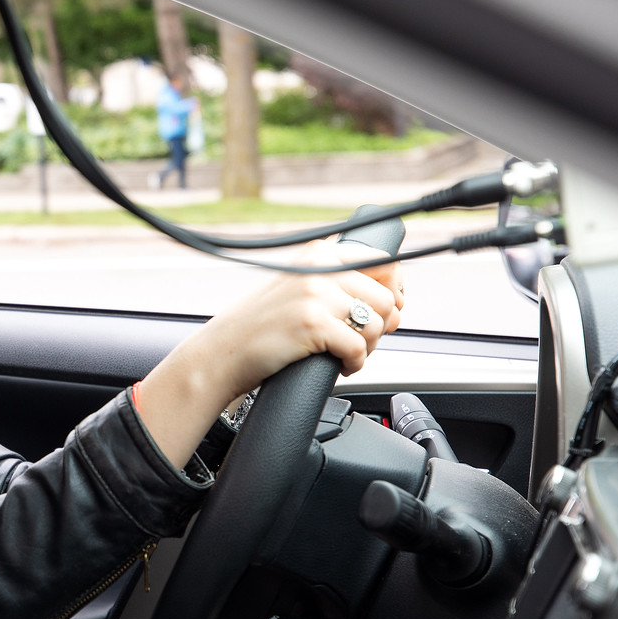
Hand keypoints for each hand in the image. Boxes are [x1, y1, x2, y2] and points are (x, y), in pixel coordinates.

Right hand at [133, 241, 401, 466]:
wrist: (222, 353)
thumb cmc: (261, 327)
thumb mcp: (299, 287)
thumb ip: (338, 283)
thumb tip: (395, 303)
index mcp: (319, 253)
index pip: (384, 260)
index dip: (394, 290)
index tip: (389, 311)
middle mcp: (319, 267)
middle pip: (385, 299)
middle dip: (380, 327)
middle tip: (358, 342)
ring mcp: (314, 294)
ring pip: (377, 325)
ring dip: (367, 347)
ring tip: (344, 354)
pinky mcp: (311, 323)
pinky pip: (359, 348)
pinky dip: (355, 364)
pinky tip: (339, 365)